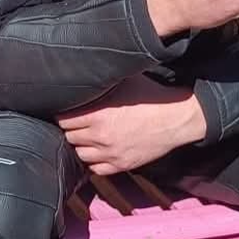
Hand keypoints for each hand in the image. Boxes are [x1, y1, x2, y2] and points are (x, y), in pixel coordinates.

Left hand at [57, 76, 207, 175]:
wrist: (175, 118)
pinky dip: (93, 160)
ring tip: (86, 135)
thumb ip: (101, 80)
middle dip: (71, 128)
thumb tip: (82, 69)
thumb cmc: (149, 95)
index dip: (63, 114)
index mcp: (98, 114)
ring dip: (81, 144)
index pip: (64, 119)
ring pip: (80, 154)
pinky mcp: (122, 165)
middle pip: (70, 136)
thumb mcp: (123, 80)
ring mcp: (111, 153)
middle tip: (77, 122)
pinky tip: (97, 150)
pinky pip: (96, 169)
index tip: (66, 110)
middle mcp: (101, 136)